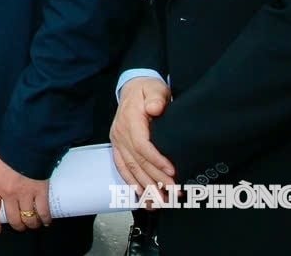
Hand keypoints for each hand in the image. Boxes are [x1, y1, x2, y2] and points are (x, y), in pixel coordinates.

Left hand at [0, 144, 50, 232]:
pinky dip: (46, 218)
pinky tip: (47, 221)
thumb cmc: (9, 146)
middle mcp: (9, 194)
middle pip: (13, 218)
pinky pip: (43, 211)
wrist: (26, 141)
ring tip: (33, 224)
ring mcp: (26, 194)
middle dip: (17, 225)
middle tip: (20, 225)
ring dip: (31, 224)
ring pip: (29, 218)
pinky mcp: (41, 191)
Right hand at [111, 76, 175, 193]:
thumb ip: (156, 98)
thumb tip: (154, 108)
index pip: (142, 144)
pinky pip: (121, 167)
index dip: (156, 160)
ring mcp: (117, 141)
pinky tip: (141, 195)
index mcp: (130, 120)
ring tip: (158, 202)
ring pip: (130, 168)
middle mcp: (120, 133)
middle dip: (155, 180)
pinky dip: (130, 182)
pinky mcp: (118, 146)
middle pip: (137, 161)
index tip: (172, 172)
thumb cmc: (147, 90)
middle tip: (172, 194)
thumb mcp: (154, 89)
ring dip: (144, 187)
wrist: (132, 87)